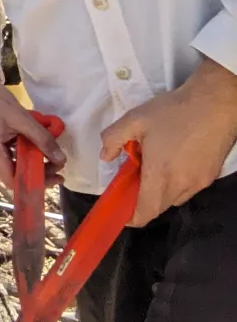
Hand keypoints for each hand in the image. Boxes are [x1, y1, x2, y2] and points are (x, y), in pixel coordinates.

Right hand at [0, 57, 65, 190]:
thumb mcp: (22, 117)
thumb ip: (42, 139)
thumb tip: (61, 160)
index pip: (13, 181)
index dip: (36, 183)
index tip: (56, 176)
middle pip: (10, 178)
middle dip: (35, 175)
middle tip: (55, 165)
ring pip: (5, 171)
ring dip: (25, 167)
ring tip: (44, 156)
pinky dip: (15, 159)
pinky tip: (26, 148)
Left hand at [101, 58, 236, 226]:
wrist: (215, 104)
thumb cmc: (173, 112)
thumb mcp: (134, 119)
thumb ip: (113, 139)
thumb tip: (105, 157)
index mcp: (160, 175)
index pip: (146, 211)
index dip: (131, 217)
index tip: (120, 211)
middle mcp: (182, 185)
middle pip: (159, 207)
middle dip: (142, 201)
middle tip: (131, 181)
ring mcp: (199, 183)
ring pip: (175, 199)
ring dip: (160, 192)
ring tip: (151, 168)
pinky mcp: (210, 176)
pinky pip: (188, 189)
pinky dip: (175, 184)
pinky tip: (171, 162)